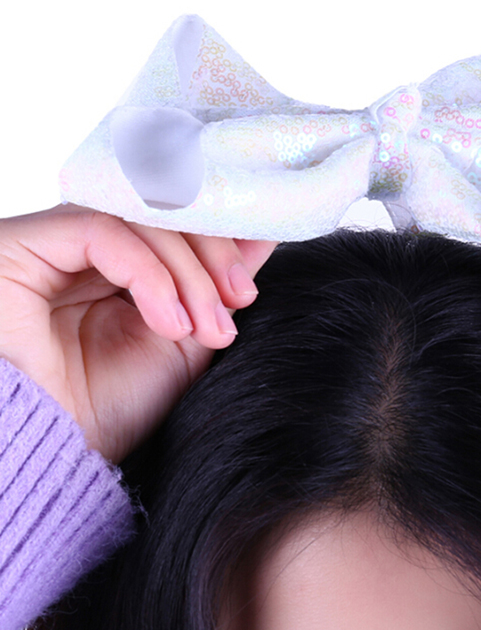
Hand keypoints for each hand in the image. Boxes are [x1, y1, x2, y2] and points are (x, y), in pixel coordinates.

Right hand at [0, 205, 275, 463]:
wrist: (44, 460)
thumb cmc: (102, 411)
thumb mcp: (183, 344)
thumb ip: (216, 289)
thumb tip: (263, 236)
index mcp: (116, 268)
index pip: (177, 223)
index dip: (222, 243)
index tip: (248, 287)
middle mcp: (81, 248)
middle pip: (162, 212)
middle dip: (213, 256)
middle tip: (239, 301)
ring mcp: (51, 243)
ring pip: (139, 218)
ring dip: (189, 272)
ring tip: (203, 328)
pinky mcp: (22, 244)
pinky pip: (103, 231)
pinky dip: (149, 274)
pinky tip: (168, 322)